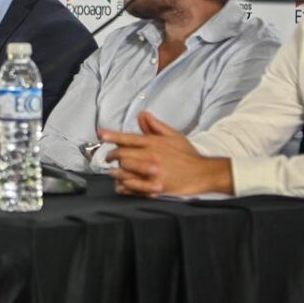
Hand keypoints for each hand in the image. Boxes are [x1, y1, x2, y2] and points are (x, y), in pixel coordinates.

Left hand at [100, 112, 231, 196]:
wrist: (202, 173)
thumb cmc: (187, 155)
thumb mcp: (173, 135)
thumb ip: (155, 125)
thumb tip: (142, 115)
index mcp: (154, 143)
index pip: (128, 138)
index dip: (112, 136)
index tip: (101, 134)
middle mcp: (150, 156)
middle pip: (122, 155)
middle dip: (111, 156)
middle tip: (108, 158)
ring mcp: (152, 172)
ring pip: (125, 171)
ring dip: (115, 172)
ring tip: (113, 172)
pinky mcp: (155, 187)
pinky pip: (133, 187)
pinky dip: (124, 186)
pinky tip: (121, 185)